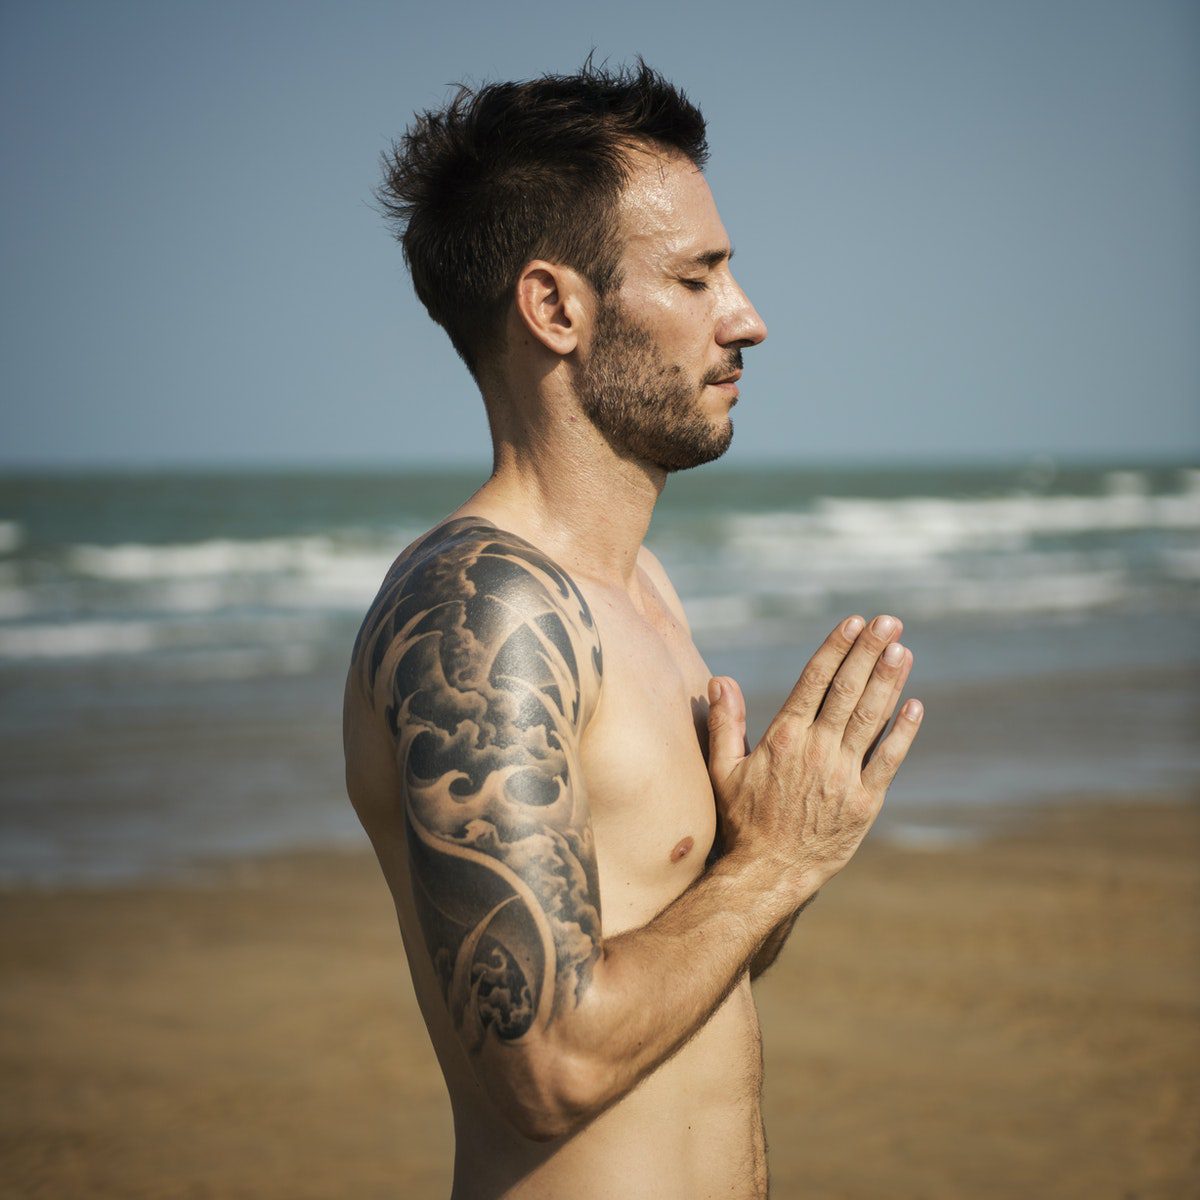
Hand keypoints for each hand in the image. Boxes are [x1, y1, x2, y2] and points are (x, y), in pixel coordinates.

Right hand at [706, 614, 922, 900]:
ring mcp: (844, 776)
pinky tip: (915, 704)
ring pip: (871, 718)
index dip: (837, 648)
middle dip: (870, 652)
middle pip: (848, 690)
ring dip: (889, 681)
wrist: (769, 874)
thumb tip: (721, 680)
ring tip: (902, 649)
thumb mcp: (723, 770)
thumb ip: (725, 723)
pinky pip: (889, 760)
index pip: (815, 681)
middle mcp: (817, 750)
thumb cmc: (742, 821)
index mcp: (785, 738)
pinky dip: (903, 732)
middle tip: (889, 621)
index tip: (854, 622)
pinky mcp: (865, 802)